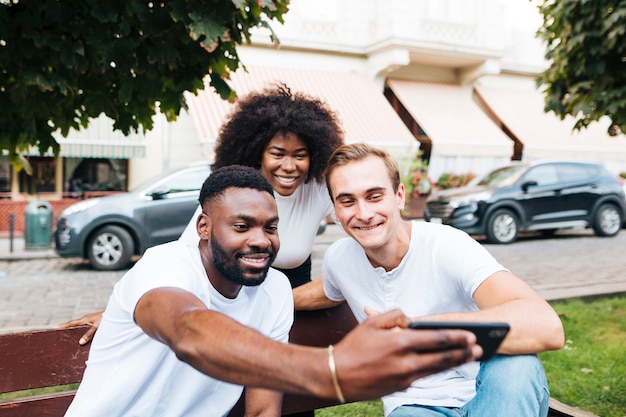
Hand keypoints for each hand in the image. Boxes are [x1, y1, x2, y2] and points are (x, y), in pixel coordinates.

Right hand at [58, 310, 103, 344]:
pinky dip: (82, 330)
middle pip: (74, 324)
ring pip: (80, 326)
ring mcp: (90, 320)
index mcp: (84, 319)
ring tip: (69, 336)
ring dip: (75, 329)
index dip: (64, 325)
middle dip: (67, 328)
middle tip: (60, 332)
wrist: (116, 313)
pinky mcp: (94, 322)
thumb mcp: (97, 327)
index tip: (56, 328)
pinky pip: (85, 327)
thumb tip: (80, 342)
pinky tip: (82, 336)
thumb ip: (89, 334)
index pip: (71, 323)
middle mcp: (86, 319)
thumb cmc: (107, 318)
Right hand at [331, 309, 480, 401]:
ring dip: (456, 363)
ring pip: (437, 369)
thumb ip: (395, 316)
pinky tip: (445, 366)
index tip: (471, 335)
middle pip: (443, 357)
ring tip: (471, 358)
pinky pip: (424, 376)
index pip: (436, 339)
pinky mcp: (401, 388)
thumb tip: (411, 320)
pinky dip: (438, 370)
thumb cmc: (353, 347)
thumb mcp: (372, 323)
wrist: (337, 376)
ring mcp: (405, 378)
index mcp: (401, 343)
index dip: (456, 337)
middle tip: (480, 348)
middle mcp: (406, 363)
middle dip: (464, 352)